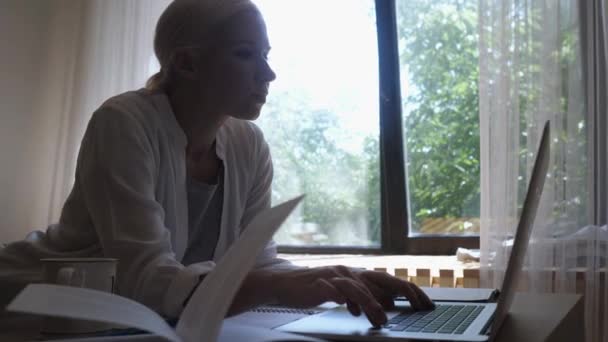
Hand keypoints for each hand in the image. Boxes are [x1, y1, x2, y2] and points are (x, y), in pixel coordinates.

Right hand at [270, 266, 434, 326]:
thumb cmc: (318, 288)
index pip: (389, 280)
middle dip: (400, 291)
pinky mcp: (317, 284)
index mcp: (358, 274)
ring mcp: (333, 276)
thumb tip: (388, 307)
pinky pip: (330, 290)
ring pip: (356, 287)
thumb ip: (366, 297)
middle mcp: (349, 272)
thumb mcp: (346, 293)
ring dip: (371, 303)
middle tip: (416, 306)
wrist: (286, 282)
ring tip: (381, 319)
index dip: (409, 290)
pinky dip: (339, 297)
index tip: (425, 303)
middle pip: (379, 279)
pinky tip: (345, 308)